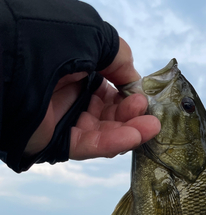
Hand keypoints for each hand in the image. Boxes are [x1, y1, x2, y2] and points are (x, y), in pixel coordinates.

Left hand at [24, 38, 160, 159]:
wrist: (13, 65)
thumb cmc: (51, 42)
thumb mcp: (93, 38)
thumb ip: (118, 57)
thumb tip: (134, 80)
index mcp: (75, 69)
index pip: (108, 88)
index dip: (128, 94)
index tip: (144, 97)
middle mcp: (70, 94)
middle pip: (108, 113)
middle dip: (132, 115)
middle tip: (149, 116)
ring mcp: (64, 119)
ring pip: (103, 131)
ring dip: (129, 131)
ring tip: (151, 128)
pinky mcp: (57, 141)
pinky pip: (88, 145)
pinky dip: (112, 143)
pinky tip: (133, 138)